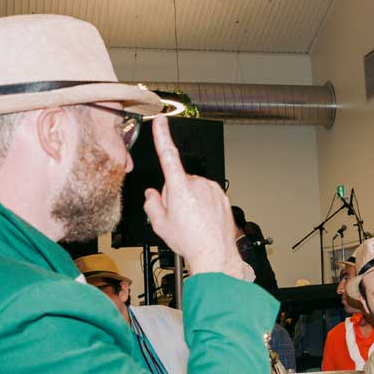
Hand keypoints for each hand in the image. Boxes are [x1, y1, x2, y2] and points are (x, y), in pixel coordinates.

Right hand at [143, 116, 245, 278]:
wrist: (214, 252)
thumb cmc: (189, 240)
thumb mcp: (160, 224)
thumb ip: (151, 204)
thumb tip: (152, 195)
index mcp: (179, 187)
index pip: (168, 155)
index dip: (162, 136)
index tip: (161, 121)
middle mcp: (197, 183)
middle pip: (178, 181)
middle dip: (175, 194)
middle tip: (178, 216)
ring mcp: (212, 188)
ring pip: (193, 188)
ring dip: (190, 199)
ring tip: (192, 220)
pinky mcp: (222, 195)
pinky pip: (207, 194)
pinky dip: (203, 204)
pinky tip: (202, 219)